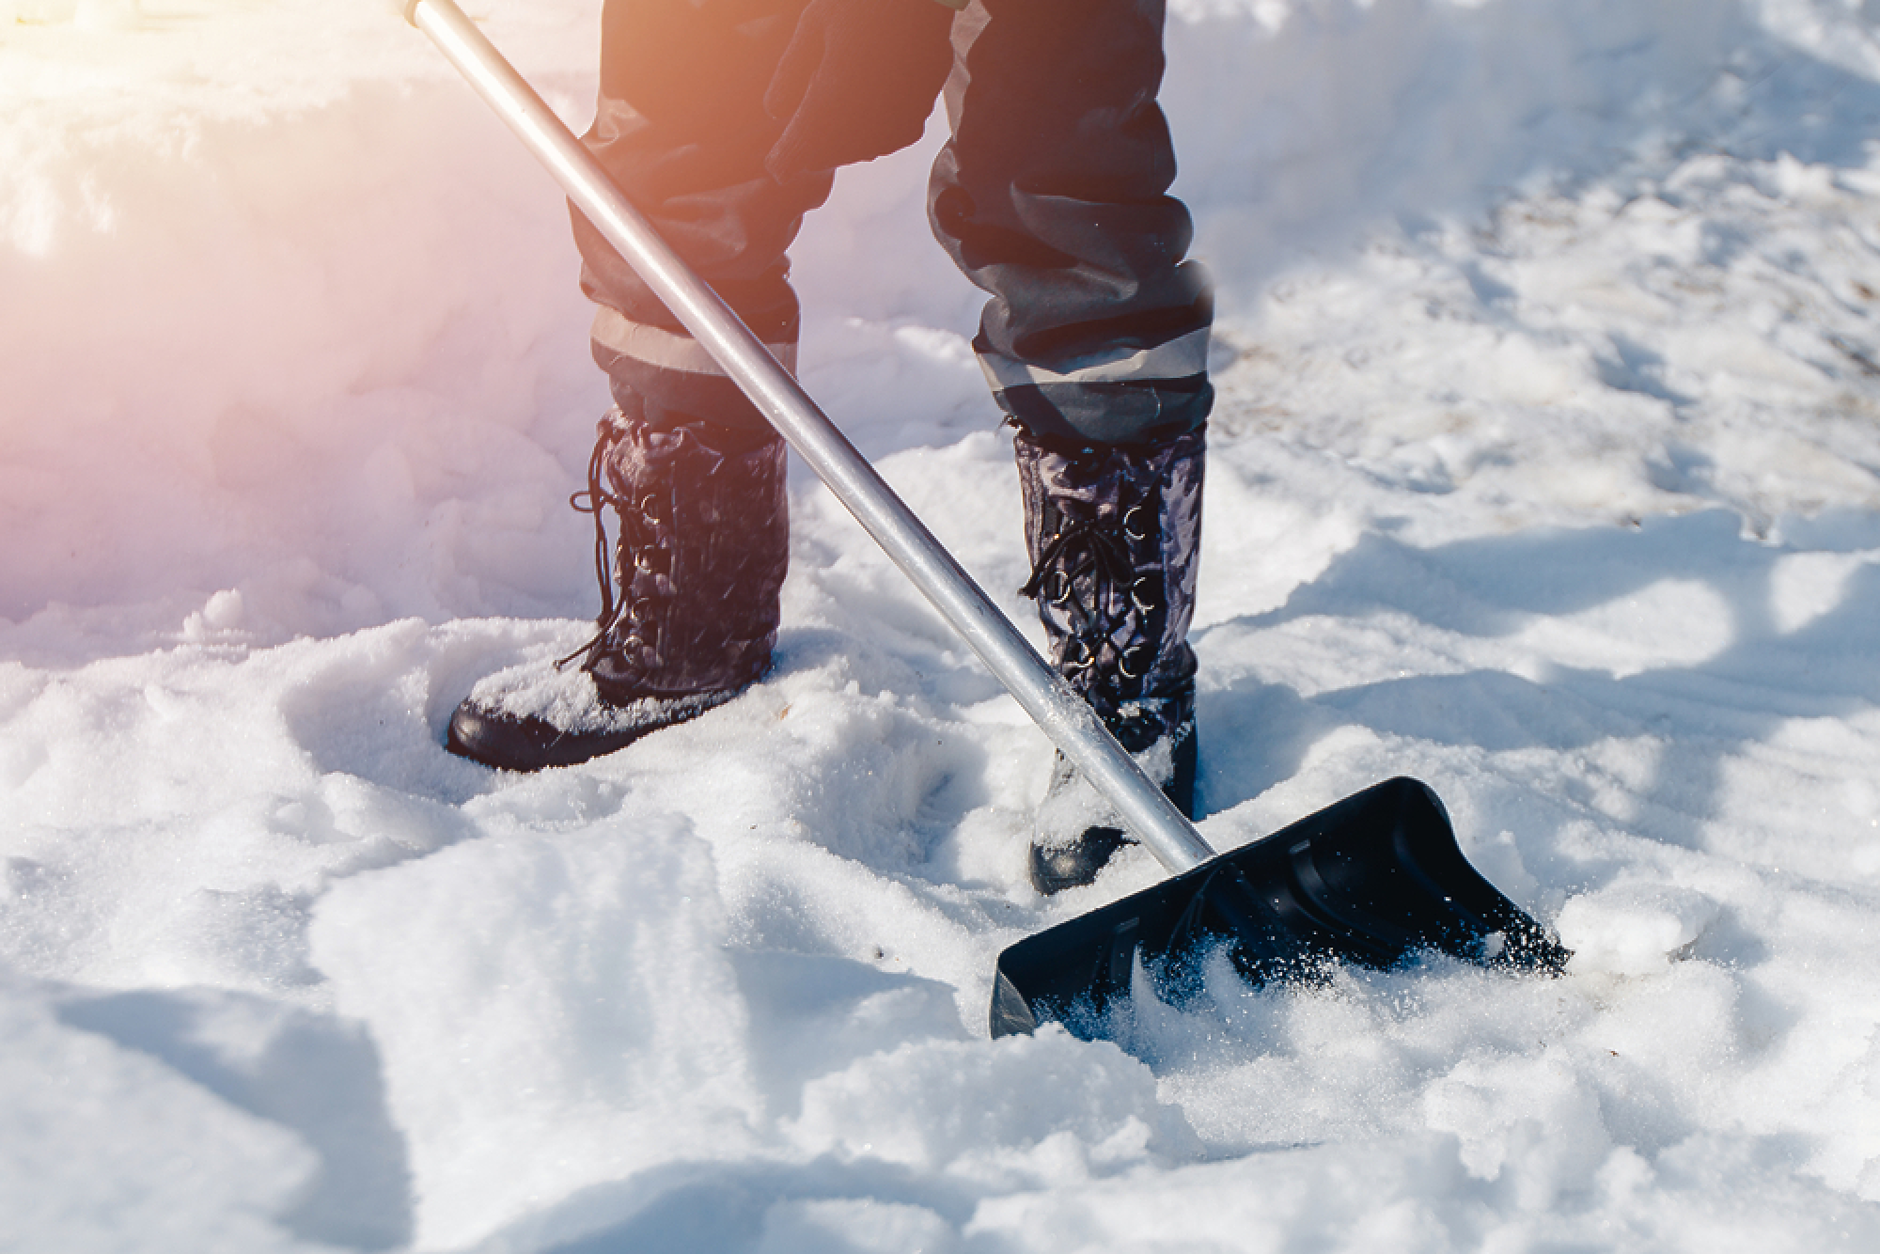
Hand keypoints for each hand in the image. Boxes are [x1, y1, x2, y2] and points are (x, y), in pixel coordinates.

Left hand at [762, 0, 956, 182]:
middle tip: (797, 141)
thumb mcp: (814, 25)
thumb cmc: (863, 3)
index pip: (800, 147)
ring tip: (833, 118)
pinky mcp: (915, 121)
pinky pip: (884, 141)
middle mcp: (865, 118)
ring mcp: (894, 123)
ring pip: (857, 151)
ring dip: (840, 143)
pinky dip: (869, 134)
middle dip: (811, 148)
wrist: (922, 0)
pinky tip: (865, 112)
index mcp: (832, 95)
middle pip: (828, 153)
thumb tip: (774, 113)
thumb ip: (789, 72)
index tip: (777, 168)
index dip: (785, 160)